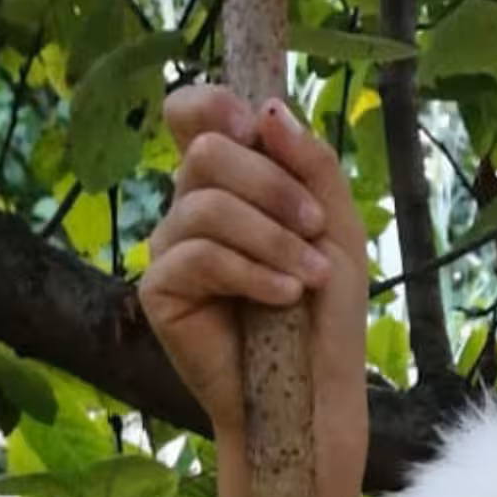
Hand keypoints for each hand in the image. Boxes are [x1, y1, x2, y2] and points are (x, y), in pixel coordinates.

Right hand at [141, 86, 368, 484]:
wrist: (317, 390)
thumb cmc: (327, 311)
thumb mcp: (336, 227)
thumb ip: (310, 165)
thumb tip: (269, 109)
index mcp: (230, 182)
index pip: (193, 114)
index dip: (216, 105)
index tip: (259, 129)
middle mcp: (192, 207)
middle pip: (206, 151)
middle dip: (273, 186)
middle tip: (317, 227)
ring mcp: (171, 247)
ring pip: (206, 204)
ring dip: (273, 236)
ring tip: (310, 277)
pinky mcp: (160, 291)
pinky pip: (199, 256)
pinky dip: (253, 271)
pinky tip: (284, 296)